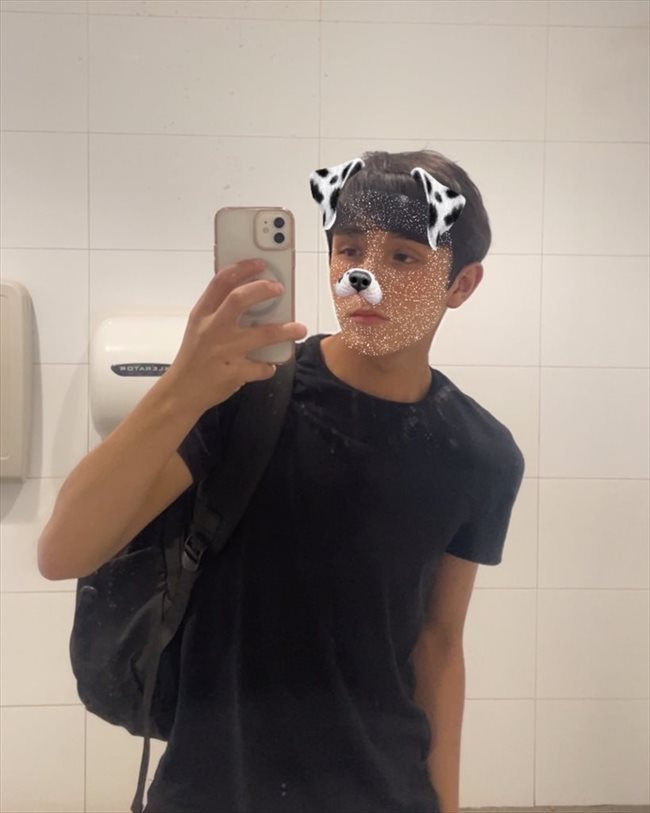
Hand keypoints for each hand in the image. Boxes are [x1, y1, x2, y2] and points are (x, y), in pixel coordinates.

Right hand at [166, 258, 306, 412]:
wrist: (181, 392)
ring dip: (284, 330)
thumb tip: (252, 295)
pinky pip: (260, 367)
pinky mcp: (233, 373)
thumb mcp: (199, 328)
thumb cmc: (194, 357)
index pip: (221, 282)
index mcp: (202, 314)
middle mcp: (212, 329)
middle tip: (279, 289)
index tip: (260, 263)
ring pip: (261, 335)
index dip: (242, 269)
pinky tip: (270, 365)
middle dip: (262, 290)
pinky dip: (269, 366)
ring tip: (299, 328)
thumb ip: (219, 311)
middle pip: (239, 300)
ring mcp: (223, 351)